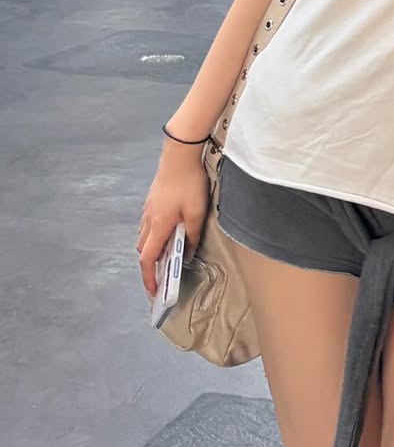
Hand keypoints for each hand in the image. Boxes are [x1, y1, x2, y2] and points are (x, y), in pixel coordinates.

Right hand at [136, 144, 209, 295]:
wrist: (179, 154)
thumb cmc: (189, 184)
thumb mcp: (197, 212)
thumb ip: (192, 236)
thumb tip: (187, 254)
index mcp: (158, 227)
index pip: (147, 260)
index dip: (149, 278)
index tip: (153, 292)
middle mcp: (148, 220)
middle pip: (143, 250)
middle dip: (150, 265)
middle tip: (165, 273)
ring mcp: (147, 209)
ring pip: (144, 236)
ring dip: (152, 248)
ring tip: (168, 253)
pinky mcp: (151, 200)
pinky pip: (148, 224)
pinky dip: (154, 234)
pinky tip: (168, 230)